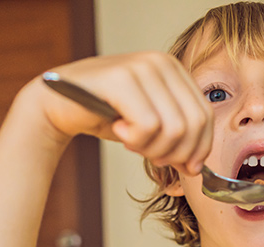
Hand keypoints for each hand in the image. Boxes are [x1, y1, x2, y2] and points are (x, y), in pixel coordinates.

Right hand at [26, 52, 212, 176]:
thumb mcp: (149, 124)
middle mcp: (161, 62)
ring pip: (173, 128)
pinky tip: (119, 130)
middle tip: (151, 155)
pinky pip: (148, 126)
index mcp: (174, 69)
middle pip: (193, 124)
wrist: (57, 105)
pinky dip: (136, 141)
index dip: (200, 148)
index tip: (186, 167)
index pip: (205, 115)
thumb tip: (195, 167)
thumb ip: (176, 138)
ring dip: (152, 148)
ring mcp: (141, 67)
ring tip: (131, 141)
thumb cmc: (105, 114)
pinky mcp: (121, 79)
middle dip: (175, 153)